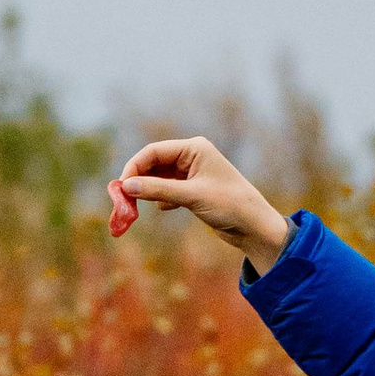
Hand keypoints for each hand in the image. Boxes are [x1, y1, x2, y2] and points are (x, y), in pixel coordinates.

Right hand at [108, 136, 290, 272]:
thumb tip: (126, 187)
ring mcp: (193, 173)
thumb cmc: (229, 205)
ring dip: (148, 191)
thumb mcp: (191, 196)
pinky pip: (168, 190)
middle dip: (138, 180)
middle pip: (154, 163)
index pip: (154, 151)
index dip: (134, 167)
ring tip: (135, 207)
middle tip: (122, 199)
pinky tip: (164, 209)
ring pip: (159, 178)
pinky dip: (161, 199)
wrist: (254, 226)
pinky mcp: (193, 190)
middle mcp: (192, 156)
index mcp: (194, 148)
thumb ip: (157, 190)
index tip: (120, 187)